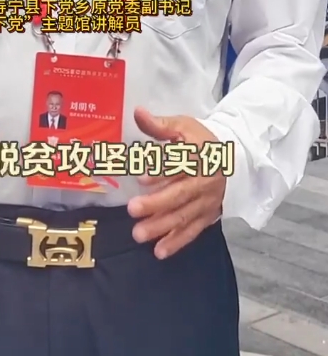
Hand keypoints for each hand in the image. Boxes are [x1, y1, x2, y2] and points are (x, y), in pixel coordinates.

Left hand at [128, 108, 225, 259]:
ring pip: (183, 216)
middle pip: (180, 194)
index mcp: (198, 155)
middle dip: (156, 203)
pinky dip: (177, 242)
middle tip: (132, 210)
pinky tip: (159, 251)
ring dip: (161, 226)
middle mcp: (204, 180)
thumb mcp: (182, 126)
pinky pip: (192, 231)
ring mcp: (206, 201)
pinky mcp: (207, 215)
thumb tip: (137, 112)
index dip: (161, 171)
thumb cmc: (199, 140)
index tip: (141, 178)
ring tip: (139, 234)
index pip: (180, 163)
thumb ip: (159, 125)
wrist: (232, 158)